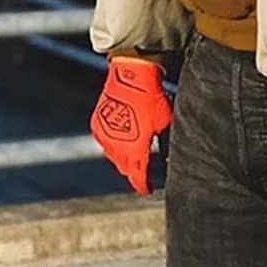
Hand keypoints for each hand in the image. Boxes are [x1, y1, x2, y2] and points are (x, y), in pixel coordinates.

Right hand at [90, 57, 171, 194]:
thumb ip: (165, 141)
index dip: (143, 186)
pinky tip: (121, 137)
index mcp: (135, 150)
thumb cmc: (152, 98)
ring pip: (113, 155)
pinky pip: (105, 140)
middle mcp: (117, 147)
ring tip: (133, 151)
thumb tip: (169, 153)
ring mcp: (105, 136)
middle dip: (134, 170)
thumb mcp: (165, 122)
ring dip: (122, 156)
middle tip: (143, 169)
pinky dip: (112, 142)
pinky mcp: (97, 124)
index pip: (138, 177)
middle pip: (125, 168)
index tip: (147, 190)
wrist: (131, 76)